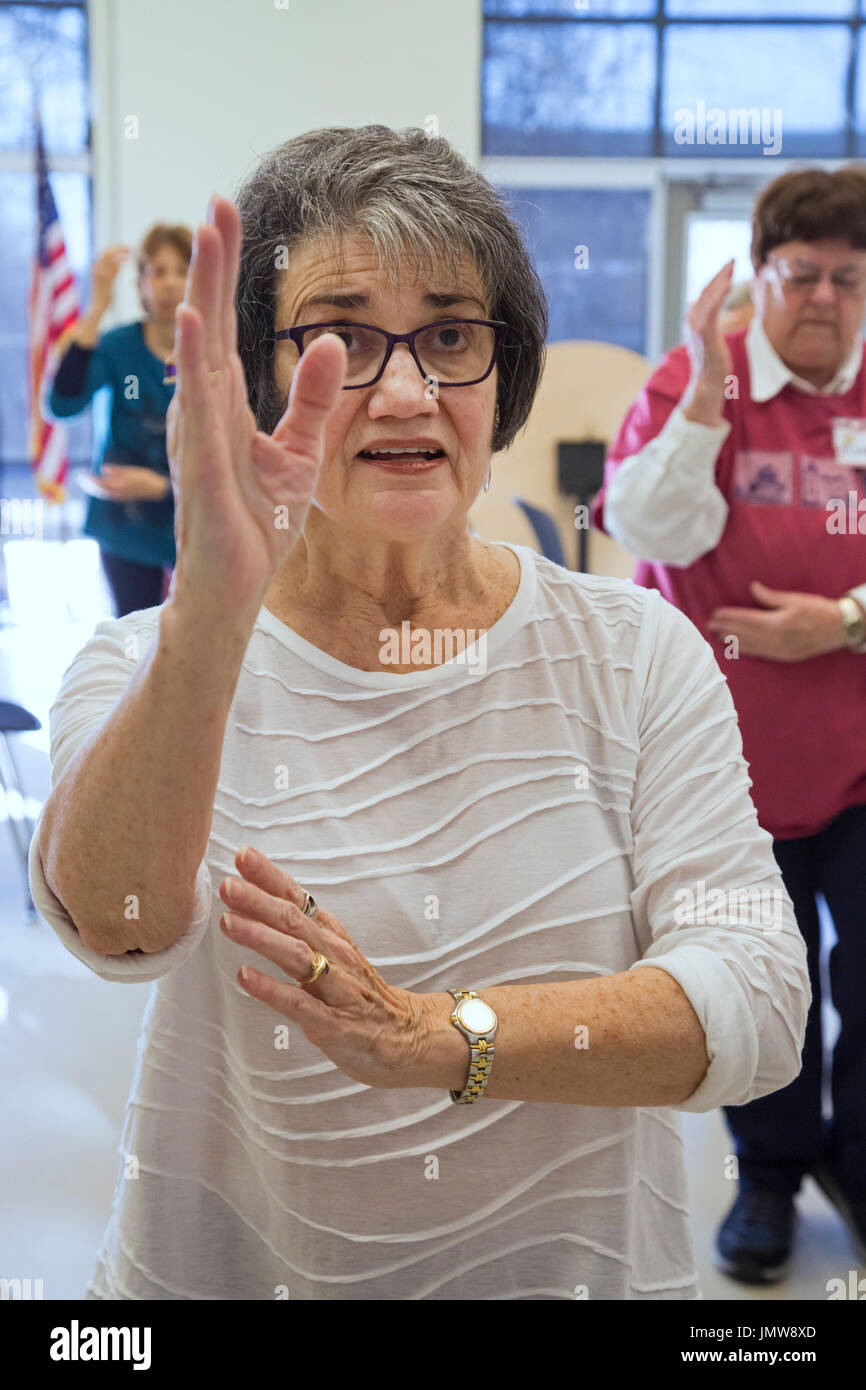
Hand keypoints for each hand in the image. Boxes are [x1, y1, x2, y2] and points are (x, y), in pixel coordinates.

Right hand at [90, 244, 129, 313]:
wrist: (98, 304)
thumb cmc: (103, 294)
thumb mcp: (106, 280)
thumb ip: (111, 272)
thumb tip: (119, 266)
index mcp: (96, 266)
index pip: (105, 251)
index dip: (116, 248)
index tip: (125, 247)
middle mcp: (97, 266)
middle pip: (108, 251)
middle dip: (120, 247)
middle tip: (130, 248)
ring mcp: (101, 271)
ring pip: (112, 255)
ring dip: (123, 252)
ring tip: (132, 252)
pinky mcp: (107, 277)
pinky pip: (115, 265)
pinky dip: (123, 259)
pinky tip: (129, 259)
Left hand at [90, 465, 168, 501]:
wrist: (157, 489)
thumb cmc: (146, 478)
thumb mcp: (132, 472)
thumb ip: (118, 471)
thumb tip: (103, 469)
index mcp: (119, 487)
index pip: (100, 484)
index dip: (90, 480)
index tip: (83, 474)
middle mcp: (118, 493)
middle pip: (98, 490)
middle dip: (88, 484)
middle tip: (80, 477)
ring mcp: (120, 495)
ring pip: (102, 493)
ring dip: (92, 488)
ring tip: (85, 481)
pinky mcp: (122, 495)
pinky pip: (107, 494)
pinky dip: (99, 490)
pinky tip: (98, 484)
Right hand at [165, 194, 346, 623]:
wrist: (236, 589)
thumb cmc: (255, 524)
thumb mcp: (299, 452)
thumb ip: (312, 398)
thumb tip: (329, 341)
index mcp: (224, 406)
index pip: (224, 325)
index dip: (225, 272)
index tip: (228, 217)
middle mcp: (202, 413)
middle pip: (206, 325)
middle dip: (212, 264)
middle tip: (217, 203)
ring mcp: (199, 438)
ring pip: (198, 354)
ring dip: (201, 293)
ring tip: (205, 238)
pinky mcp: (203, 469)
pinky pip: (200, 410)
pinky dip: (196, 364)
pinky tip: (195, 324)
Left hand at [218, 846, 434, 1089]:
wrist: (408, 1036)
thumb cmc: (361, 994)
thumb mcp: (335, 953)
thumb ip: (302, 929)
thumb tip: (258, 901)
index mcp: (330, 936)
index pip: (299, 898)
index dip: (271, 877)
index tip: (244, 855)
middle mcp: (334, 955)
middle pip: (294, 921)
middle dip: (259, 901)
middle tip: (228, 884)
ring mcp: (335, 987)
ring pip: (296, 956)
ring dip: (261, 937)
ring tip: (229, 922)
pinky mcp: (332, 1023)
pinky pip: (298, 1003)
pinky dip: (270, 988)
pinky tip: (244, 976)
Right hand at [681, 259, 735, 424]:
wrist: (707, 383)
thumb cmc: (713, 364)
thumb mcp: (711, 339)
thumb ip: (710, 325)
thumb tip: (714, 316)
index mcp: (692, 321)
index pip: (704, 294)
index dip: (716, 279)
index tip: (727, 268)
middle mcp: (691, 321)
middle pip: (706, 291)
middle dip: (719, 274)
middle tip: (732, 260)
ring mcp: (696, 327)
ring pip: (708, 297)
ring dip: (720, 280)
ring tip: (731, 267)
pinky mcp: (704, 333)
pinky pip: (712, 309)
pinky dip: (720, 295)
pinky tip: (728, 284)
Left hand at [707, 580, 846, 660]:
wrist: (838, 629)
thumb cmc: (817, 610)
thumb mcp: (794, 599)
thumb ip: (770, 597)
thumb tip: (751, 587)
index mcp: (777, 622)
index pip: (746, 619)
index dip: (729, 617)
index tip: (715, 614)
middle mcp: (776, 639)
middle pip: (744, 634)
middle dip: (725, 629)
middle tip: (708, 626)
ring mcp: (779, 650)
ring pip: (749, 646)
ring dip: (731, 641)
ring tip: (716, 636)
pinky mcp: (783, 657)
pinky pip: (759, 654)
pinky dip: (745, 650)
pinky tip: (735, 648)